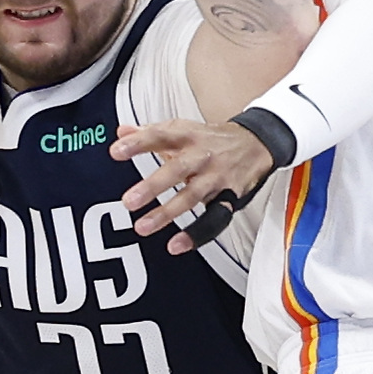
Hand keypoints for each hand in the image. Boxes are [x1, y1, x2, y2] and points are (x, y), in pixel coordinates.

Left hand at [110, 115, 274, 247]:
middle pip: (177, 170)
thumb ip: (149, 133)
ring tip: (143, 227)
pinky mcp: (228, 197)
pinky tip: (177, 245)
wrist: (256, 143)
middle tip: (129, 201)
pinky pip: (213, 219)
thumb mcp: (182, 129)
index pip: (160, 135)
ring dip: (167, 213)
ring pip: (192, 196)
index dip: (138, 142)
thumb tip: (121, 133)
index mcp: (188, 136)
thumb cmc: (212, 139)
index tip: (116, 151)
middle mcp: (202, 156)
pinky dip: (195, 234)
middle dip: (152, 186)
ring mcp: (216, 177)